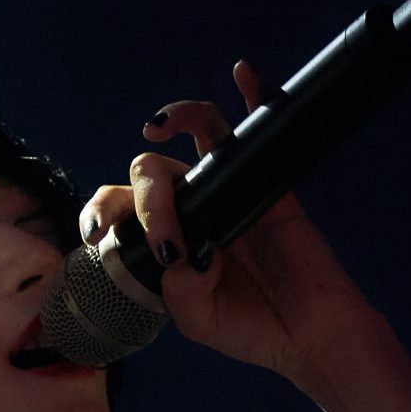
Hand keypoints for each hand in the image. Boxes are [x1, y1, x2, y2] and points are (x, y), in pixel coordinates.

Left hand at [79, 62, 378, 388]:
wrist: (311, 337)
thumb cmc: (253, 329)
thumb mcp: (199, 320)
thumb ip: (180, 291)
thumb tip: (183, 252)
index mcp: (165, 240)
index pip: (122, 207)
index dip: (102, 210)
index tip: (99, 235)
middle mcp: (192, 207)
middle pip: (152, 172)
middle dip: (144, 197)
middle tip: (166, 240)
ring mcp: (230, 188)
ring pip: (198, 133)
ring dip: (177, 116)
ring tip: (159, 126)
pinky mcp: (268, 181)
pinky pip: (257, 128)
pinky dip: (253, 93)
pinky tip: (244, 73)